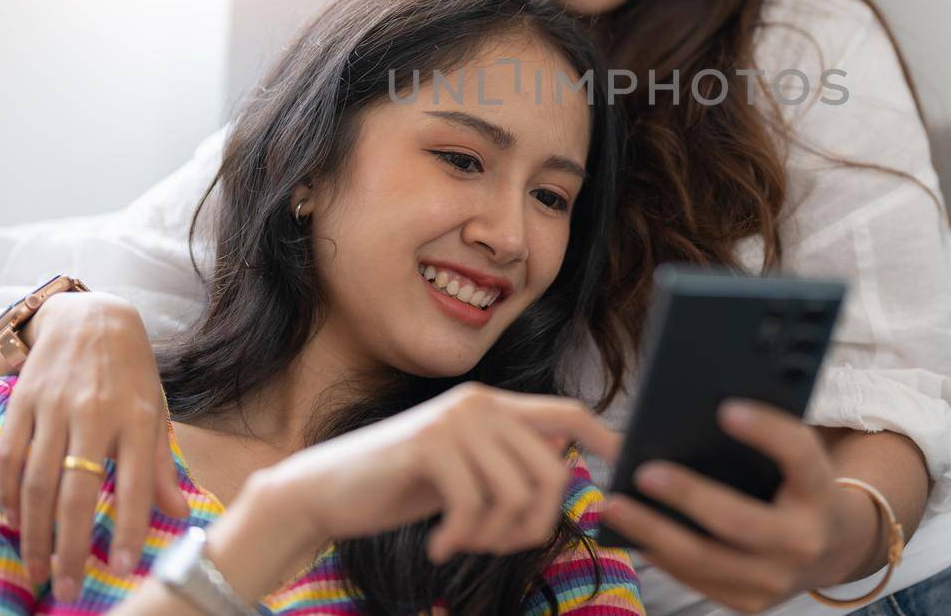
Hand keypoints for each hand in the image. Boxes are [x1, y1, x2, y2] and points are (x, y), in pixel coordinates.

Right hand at [0, 292, 189, 601]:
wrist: (90, 315)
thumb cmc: (130, 372)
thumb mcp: (155, 410)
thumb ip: (161, 464)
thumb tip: (179, 512)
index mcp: (136, 416)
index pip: (135, 483)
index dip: (131, 528)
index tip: (126, 568)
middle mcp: (95, 412)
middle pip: (77, 492)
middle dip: (71, 547)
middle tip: (67, 589)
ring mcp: (54, 406)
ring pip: (37, 482)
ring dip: (34, 534)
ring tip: (37, 571)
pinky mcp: (22, 401)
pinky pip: (8, 457)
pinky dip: (7, 495)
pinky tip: (14, 523)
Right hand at [262, 383, 621, 565]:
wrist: (324, 491)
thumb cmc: (399, 487)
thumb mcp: (464, 472)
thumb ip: (506, 465)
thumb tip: (564, 475)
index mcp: (493, 405)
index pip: (567, 413)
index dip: (605, 437)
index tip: (626, 465)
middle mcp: (480, 403)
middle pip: (550, 472)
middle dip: (534, 525)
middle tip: (497, 547)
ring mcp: (454, 420)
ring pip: (517, 494)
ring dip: (494, 537)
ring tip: (462, 543)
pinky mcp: (428, 446)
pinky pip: (475, 506)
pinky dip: (461, 539)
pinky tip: (438, 547)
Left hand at [599, 400, 865, 613]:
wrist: (834, 547)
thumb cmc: (798, 485)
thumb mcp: (794, 458)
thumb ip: (757, 434)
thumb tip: (690, 411)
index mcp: (820, 490)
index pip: (798, 455)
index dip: (766, 430)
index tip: (726, 408)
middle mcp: (804, 542)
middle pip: (740, 521)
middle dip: (688, 496)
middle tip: (644, 471)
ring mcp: (777, 581)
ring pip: (707, 560)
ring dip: (654, 532)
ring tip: (614, 504)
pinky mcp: (750, 603)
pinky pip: (697, 580)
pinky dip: (660, 554)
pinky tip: (630, 532)